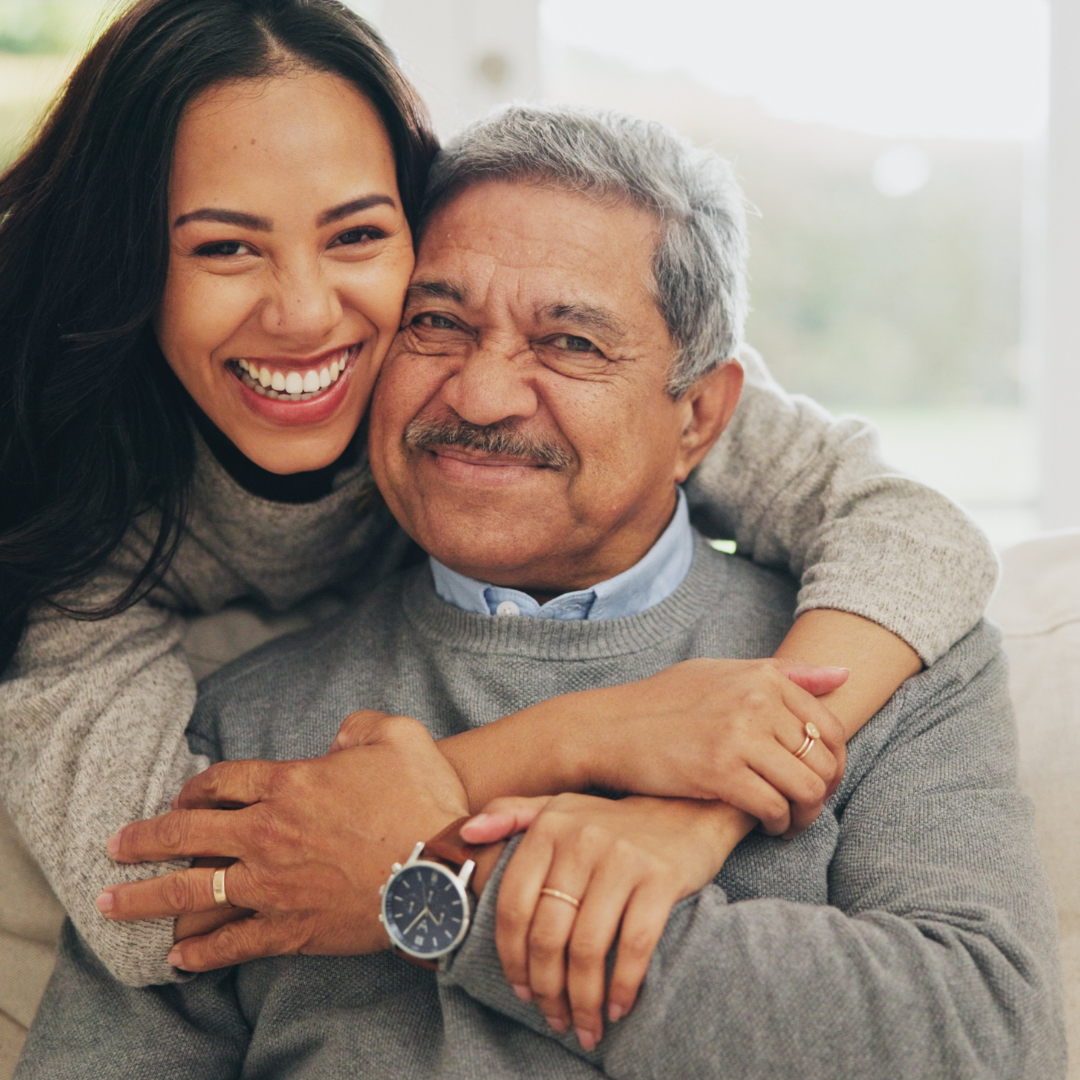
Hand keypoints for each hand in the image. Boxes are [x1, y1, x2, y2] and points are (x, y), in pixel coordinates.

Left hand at [97, 711, 468, 970]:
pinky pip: (232, 943)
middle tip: (114, 847)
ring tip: (111, 903)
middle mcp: (269, 833)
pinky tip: (177, 961)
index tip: (179, 797)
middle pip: (188, 834)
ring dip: (146, 898)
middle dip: (143, 840)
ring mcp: (274, 885)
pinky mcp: (291, 928)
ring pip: (192, 892)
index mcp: (291, 783)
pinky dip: (202, 953)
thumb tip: (339, 738)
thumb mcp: (398, 735)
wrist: (441, 871)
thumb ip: (359, 726)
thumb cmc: (423, 799)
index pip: (223, 781)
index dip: (195, 787)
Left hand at [462, 793, 751, 1052]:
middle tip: (553, 1017)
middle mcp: (580, 839)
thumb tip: (466, 834)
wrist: (687, 810)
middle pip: (548, 934)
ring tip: (584, 1026)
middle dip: (547, 988)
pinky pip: (634, 945)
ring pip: (588, 947)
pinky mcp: (660, 877)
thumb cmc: (614, 822)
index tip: (521, 990)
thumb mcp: (560, 807)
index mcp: (549, 826)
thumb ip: (511, 814)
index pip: (513, 905)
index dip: (512, 957)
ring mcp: (622, 858)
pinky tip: (617, 1007)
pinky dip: (623, 986)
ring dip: (583, 999)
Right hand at [574, 658, 846, 836]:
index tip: (817, 781)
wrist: (609, 728)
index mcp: (762, 676)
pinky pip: (774, 806)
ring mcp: (739, 735)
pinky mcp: (720, 771)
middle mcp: (756, 701)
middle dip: (822, 793)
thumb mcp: (721, 673)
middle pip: (823, 761)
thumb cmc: (664, 702)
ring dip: (805, 815)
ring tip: (788, 822)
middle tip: (804, 809)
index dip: (833, 763)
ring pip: (806, 788)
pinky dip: (777, 824)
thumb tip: (843, 676)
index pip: (830, 727)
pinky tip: (765, 827)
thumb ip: (783, 673)